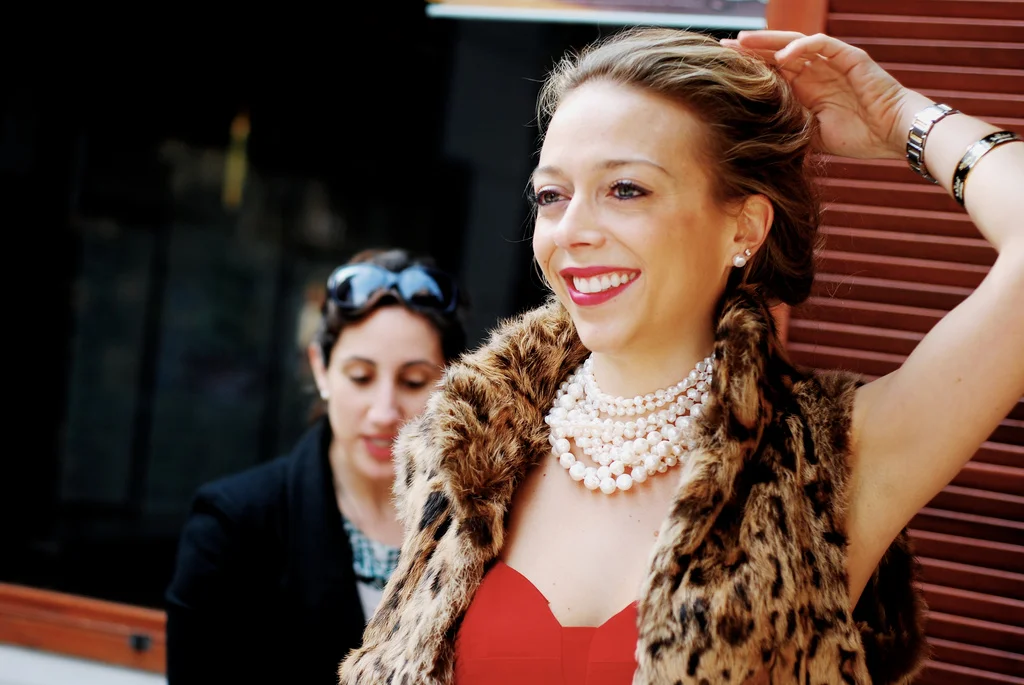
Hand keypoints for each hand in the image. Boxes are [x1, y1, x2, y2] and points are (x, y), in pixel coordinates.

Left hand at [721, 31, 933, 159]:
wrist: (893, 135)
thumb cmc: (857, 138)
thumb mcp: (811, 135)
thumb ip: (787, 127)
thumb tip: (751, 135)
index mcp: (806, 89)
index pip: (772, 73)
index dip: (748, 70)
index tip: (720, 71)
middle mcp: (816, 71)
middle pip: (777, 53)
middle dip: (750, 50)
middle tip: (721, 47)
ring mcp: (833, 62)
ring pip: (796, 42)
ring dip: (768, 41)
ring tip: (743, 42)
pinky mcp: (851, 57)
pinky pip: (823, 45)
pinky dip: (802, 46)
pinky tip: (783, 54)